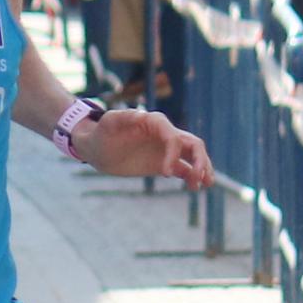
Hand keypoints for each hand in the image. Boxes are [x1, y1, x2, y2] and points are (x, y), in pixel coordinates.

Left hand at [77, 104, 212, 189]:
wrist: (98, 148)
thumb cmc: (102, 132)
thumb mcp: (109, 123)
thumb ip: (124, 118)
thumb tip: (141, 115)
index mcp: (156, 122)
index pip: (174, 137)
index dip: (174, 154)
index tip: (164, 173)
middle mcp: (166, 134)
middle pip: (193, 144)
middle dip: (199, 160)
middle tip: (198, 178)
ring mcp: (167, 149)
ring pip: (193, 156)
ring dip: (202, 168)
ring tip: (204, 184)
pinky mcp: (164, 163)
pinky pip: (184, 168)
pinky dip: (193, 176)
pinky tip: (196, 187)